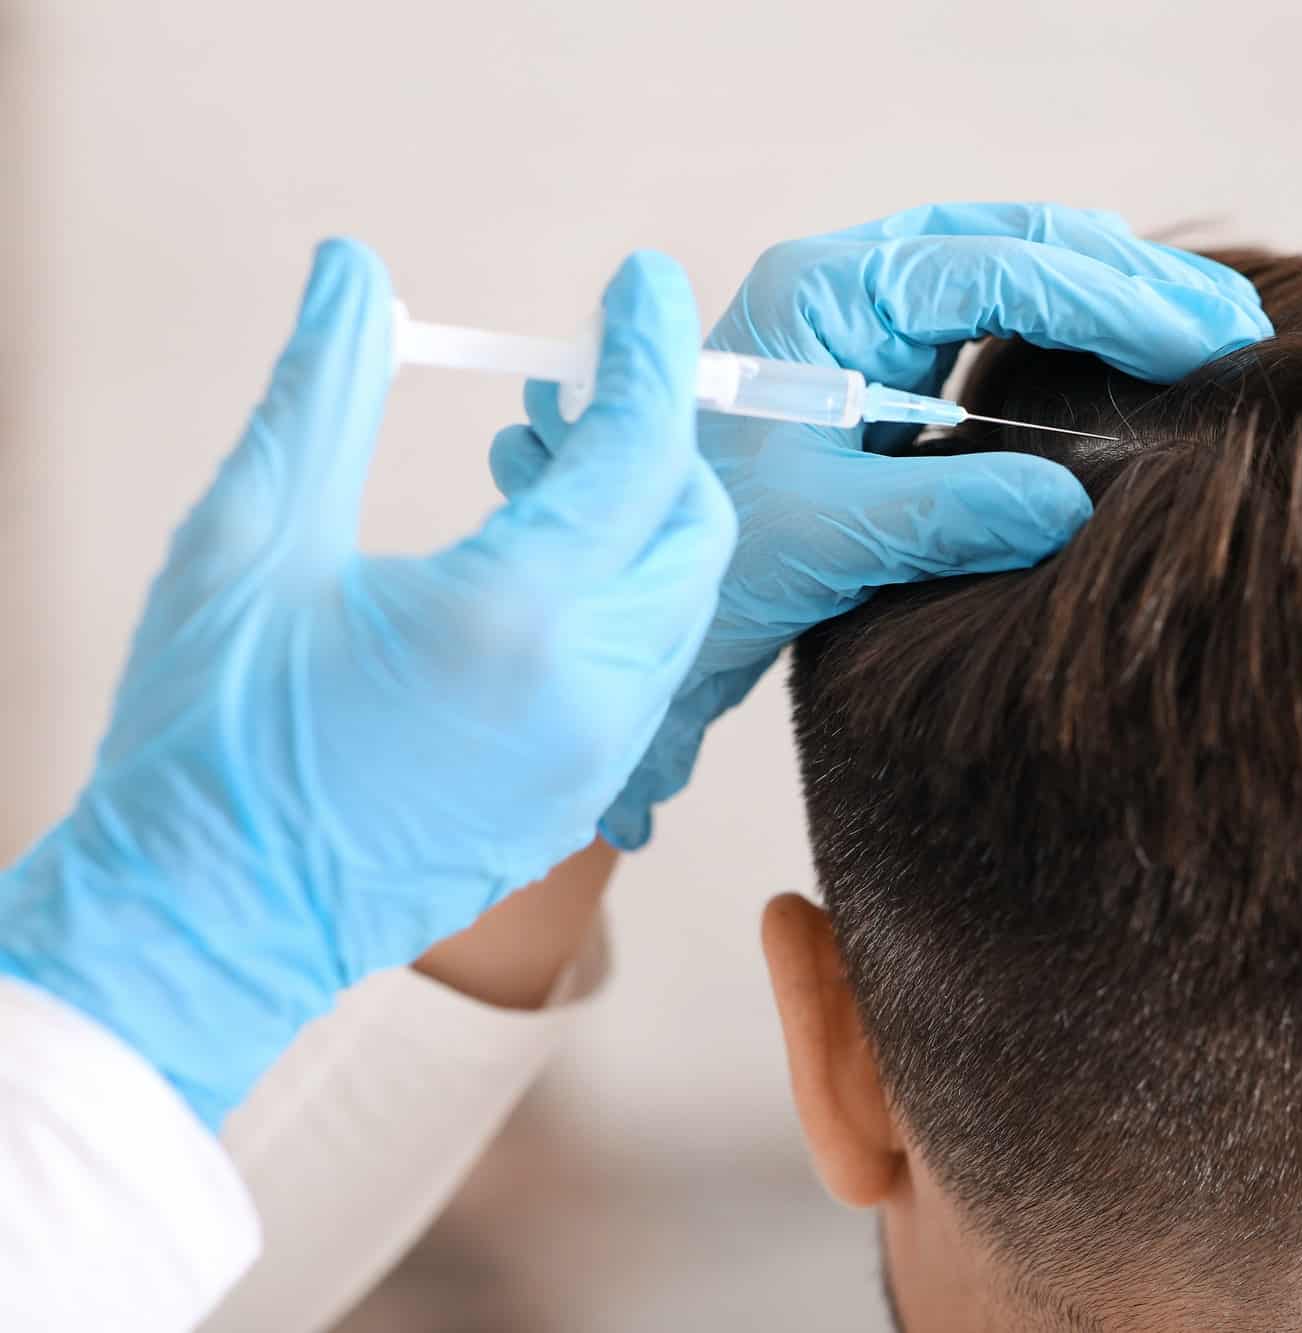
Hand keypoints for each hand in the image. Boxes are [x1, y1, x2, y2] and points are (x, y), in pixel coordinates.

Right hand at [0, 240, 734, 1126]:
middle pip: (693, 526)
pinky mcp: (584, 793)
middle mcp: (589, 691)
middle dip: (658, 439)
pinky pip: (648, 666)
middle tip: (573, 388)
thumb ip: (325, 388)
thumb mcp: (250, 538)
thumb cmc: (206, 739)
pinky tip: (531, 567)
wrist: (205, 924)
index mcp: (514, 617)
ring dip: (639, 519)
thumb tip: (355, 271)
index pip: (639, 450)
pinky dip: (621, 594)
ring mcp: (598, 754)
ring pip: (680, 600)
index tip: (644, 284)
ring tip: (534, 468)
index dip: (649, 351)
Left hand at [492, 202, 1272, 847]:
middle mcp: (852, 286)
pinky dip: (1080, 336)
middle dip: (1133, 280)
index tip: (1204, 346)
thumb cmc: (701, 562)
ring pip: (1018, 274)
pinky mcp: (889, 365)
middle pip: (1019, 244)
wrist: (626, 601)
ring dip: (1116, 297)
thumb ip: (948, 512)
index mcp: (825, 295)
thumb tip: (1077, 505)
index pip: (996, 268)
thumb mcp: (825, 538)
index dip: (1110, 300)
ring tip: (1218, 332)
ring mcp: (871, 319)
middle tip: (1239, 327)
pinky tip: (1142, 362)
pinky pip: (1002, 326)